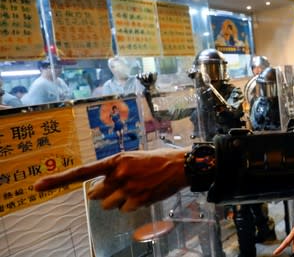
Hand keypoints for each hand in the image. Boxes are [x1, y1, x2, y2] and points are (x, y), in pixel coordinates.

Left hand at [34, 147, 189, 211]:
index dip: (59, 180)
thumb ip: (112, 172)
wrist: (180, 166)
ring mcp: (128, 188)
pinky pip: (124, 210)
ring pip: (108, 205)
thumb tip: (96, 191)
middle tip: (121, 185)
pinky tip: (143, 194)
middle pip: (96, 194)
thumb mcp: (132, 158)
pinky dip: (131, 205)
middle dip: (104, 193)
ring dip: (118, 200)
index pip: (82, 172)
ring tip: (136, 188)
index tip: (38, 186)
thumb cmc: (156, 160)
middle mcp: (119, 174)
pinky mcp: (138, 200)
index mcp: (116, 160)